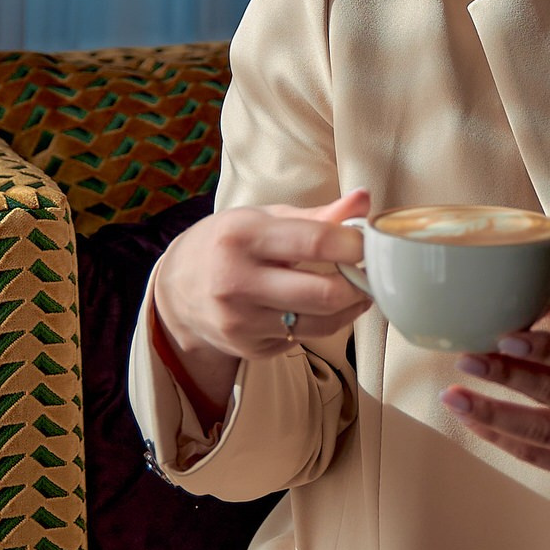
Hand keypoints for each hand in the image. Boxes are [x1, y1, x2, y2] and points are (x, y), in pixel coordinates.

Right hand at [155, 188, 372, 377]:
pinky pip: (304, 338)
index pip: (315, 242)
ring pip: (321, 323)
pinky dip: (323, 323)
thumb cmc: (229, 243)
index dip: (355, 244)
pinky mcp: (250, 348)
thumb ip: (317, 215)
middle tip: (372, 272)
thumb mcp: (264, 218)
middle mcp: (237, 283)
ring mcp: (242, 322)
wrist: (178, 289)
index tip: (371, 243)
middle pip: (324, 293)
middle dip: (360, 284)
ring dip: (351, 307)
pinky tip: (320, 307)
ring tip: (357, 289)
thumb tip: (363, 201)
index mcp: (242, 237)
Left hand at [440, 288, 549, 486]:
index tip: (505, 337)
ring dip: (494, 417)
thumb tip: (536, 278)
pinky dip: (504, 440)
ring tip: (453, 398)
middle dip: (508, 380)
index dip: (545, 350)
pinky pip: (541, 459)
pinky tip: (474, 421)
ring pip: (544, 436)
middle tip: (466, 361)